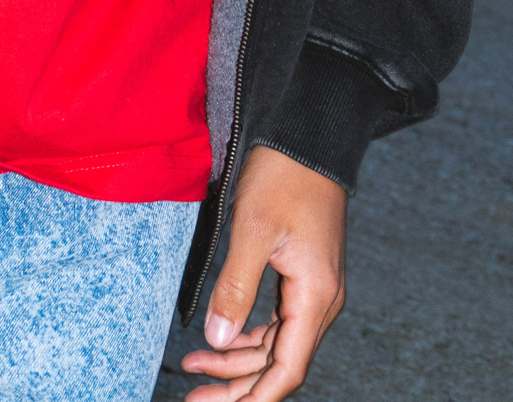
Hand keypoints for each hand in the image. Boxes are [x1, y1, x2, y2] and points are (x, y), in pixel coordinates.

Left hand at [180, 147, 346, 399]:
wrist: (307, 137)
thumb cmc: (283, 177)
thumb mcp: (252, 231)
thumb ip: (235, 288)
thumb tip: (216, 339)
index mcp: (315, 297)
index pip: (287, 370)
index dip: (254, 398)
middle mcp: (321, 301)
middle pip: (280, 364)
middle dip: (237, 386)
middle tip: (192, 399)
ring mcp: (313, 289)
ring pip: (275, 344)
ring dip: (237, 361)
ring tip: (192, 367)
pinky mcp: (302, 275)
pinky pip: (275, 321)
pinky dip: (245, 335)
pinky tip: (216, 338)